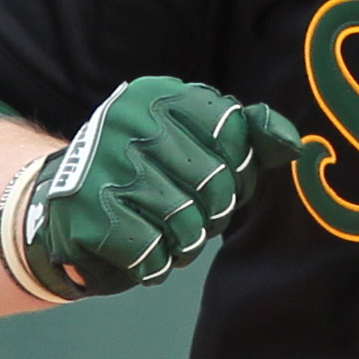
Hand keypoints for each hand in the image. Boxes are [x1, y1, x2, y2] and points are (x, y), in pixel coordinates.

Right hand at [21, 78, 302, 298]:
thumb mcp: (193, 141)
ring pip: (188, 224)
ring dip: (185, 242)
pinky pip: (152, 252)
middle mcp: (128, 122)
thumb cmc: (145, 174)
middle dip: (213, 213)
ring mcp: (103, 167)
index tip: (217, 177)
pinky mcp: (87, 214)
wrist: (62, 208)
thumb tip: (296, 144)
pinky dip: (154, 262)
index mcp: (159, 96)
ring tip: (164, 233)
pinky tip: (140, 251)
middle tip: (188, 214)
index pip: (234, 135)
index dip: (236, 170)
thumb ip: (248, 137)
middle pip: (217, 185)